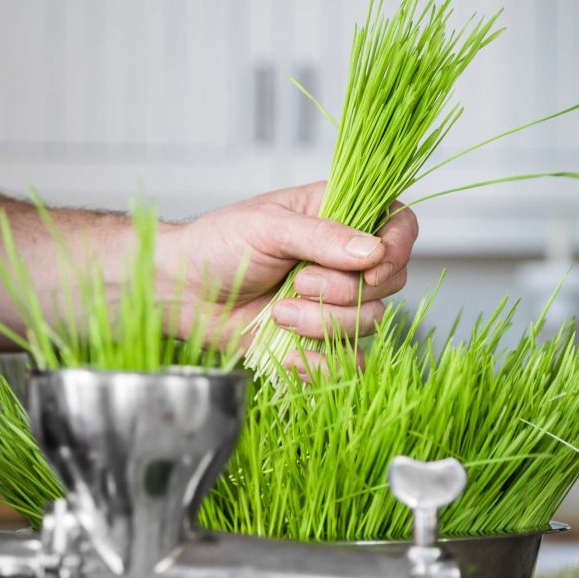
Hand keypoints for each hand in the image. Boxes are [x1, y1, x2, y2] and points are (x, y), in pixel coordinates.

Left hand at [157, 182, 417, 367]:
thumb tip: (372, 250)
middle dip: (345, 291)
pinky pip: (345, 360)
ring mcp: (333, 302)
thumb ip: (322, 236)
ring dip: (322, 322)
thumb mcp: (267, 227)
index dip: (397, 248)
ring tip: (277, 312)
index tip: (371, 267)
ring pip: (368, 322)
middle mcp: (342, 260)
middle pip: (390, 281)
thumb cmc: (217, 245)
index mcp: (338, 217)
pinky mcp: (318, 340)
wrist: (180, 292)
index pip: (399, 225)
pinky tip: (284, 342)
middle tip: (298, 282)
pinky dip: (318, 359)